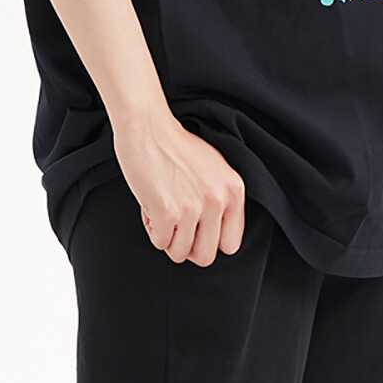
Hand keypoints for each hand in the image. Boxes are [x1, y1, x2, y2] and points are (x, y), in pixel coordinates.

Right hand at [111, 108, 247, 266]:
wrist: (148, 126)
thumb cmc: (176, 145)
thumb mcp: (213, 169)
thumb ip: (220, 199)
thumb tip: (215, 236)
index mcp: (234, 190)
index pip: (231, 244)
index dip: (209, 240)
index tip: (196, 229)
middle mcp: (218, 200)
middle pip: (206, 256)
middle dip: (187, 246)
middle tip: (175, 226)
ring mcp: (193, 207)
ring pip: (180, 254)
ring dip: (166, 236)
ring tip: (162, 208)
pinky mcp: (168, 212)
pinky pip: (159, 243)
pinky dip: (151, 228)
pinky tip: (150, 204)